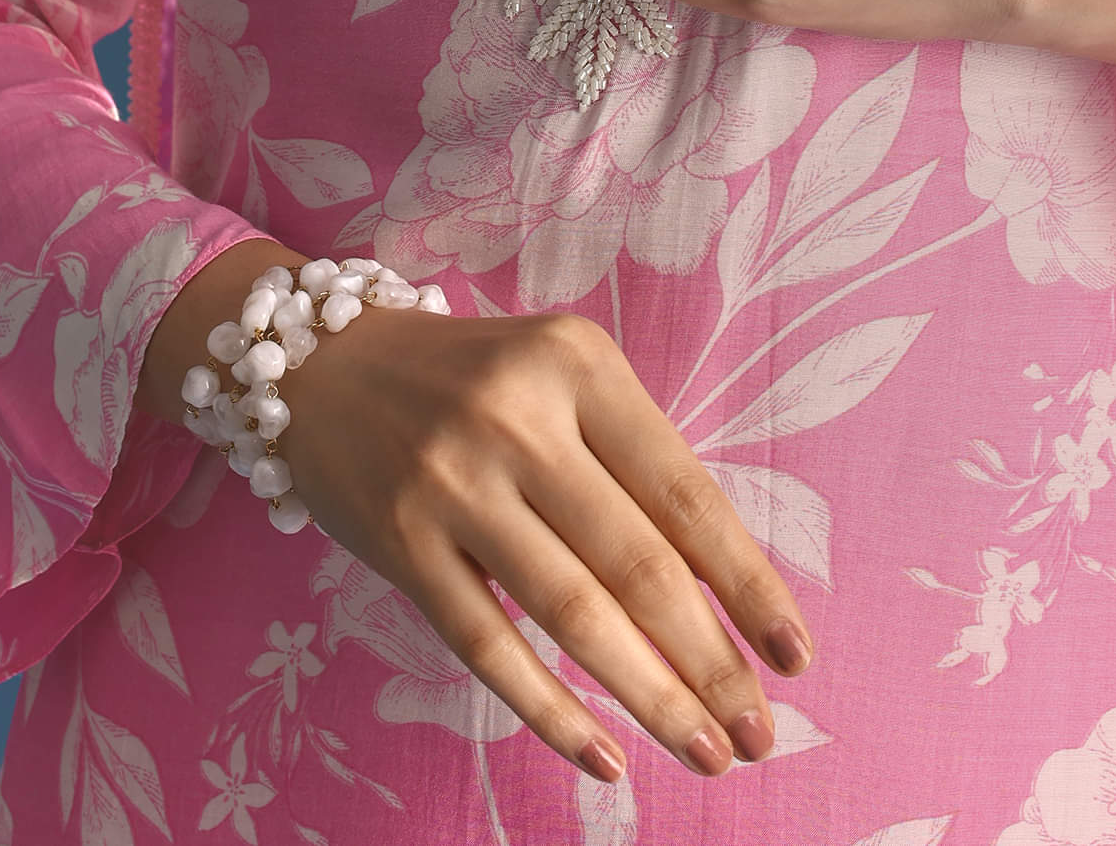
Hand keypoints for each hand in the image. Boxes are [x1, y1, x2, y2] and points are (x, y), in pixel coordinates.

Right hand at [274, 301, 810, 781]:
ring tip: (708, 750)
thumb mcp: (560, 377)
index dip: (747, 581)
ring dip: (651, 697)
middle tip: (762, 731)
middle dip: (711, 660)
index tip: (796, 653)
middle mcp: (520, 418)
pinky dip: (552, 710)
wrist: (319, 360)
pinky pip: (488, 647)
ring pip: (573, 615)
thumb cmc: (473, 378)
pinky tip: (604, 755)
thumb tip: (725, 588)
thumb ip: (630, 459)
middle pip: (637, 564)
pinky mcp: (401, 544)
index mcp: (579, 365)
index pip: (685, 490)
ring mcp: (454, 482)